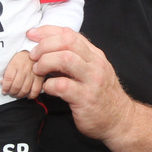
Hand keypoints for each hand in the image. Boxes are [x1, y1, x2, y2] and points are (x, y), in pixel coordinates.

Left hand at [2, 49, 43, 98]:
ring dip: (19, 95)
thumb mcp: (11, 62)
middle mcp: (24, 69)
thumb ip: (6, 73)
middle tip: (10, 92)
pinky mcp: (40, 78)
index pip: (8, 79)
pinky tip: (27, 95)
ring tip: (17, 94)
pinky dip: (31, 95)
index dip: (5, 87)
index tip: (4, 90)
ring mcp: (33, 74)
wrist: (36, 53)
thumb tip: (2, 83)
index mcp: (15, 64)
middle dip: (11, 92)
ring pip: (25, 90)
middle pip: (16, 86)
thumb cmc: (21, 59)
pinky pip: (35, 91)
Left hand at [28, 25, 131, 142]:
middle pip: (67, 41)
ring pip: (65, 58)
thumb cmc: (100, 96)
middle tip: (33, 56)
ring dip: (45, 62)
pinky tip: (47, 88)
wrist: (119, 120)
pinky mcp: (85, 98)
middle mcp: (95, 64)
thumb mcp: (90, 72)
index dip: (47, 31)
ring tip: (38, 70)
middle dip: (44, 46)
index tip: (32, 34)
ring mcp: (91, 81)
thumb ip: (72, 59)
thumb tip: (46, 49)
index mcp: (94, 55)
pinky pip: (62, 85)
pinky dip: (49, 85)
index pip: (69, 33)